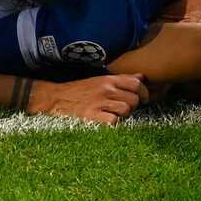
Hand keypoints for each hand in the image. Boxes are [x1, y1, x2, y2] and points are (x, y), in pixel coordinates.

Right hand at [34, 73, 148, 124]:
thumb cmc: (80, 90)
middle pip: (134, 99)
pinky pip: (114, 121)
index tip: (143, 99)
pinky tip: (106, 121)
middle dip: (133, 106)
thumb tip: (141, 76)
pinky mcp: (92, 116)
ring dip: (123, 115)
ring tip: (113, 114)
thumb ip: (121, 79)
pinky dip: (112, 124)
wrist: (57, 98)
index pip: (136, 83)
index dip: (144, 92)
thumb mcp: (100, 80)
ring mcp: (100, 102)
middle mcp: (106, 89)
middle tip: (124, 108)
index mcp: (108, 79)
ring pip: (126, 110)